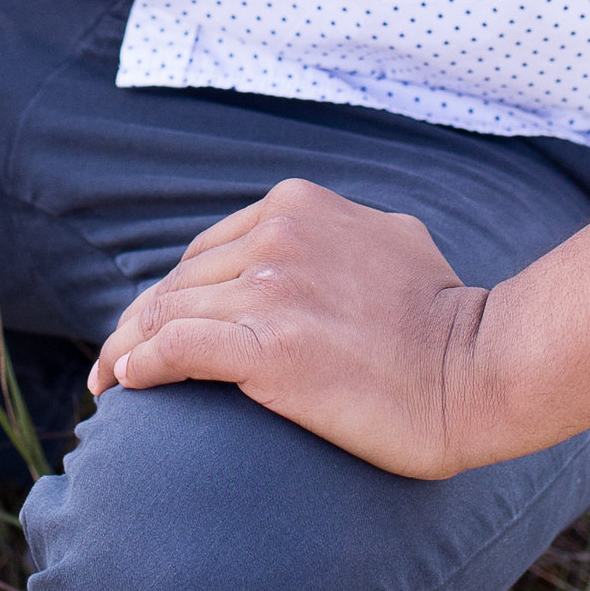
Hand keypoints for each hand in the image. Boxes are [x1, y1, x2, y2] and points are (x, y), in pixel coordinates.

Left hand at [87, 179, 489, 479]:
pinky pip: (177, 350)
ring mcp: (272, 290)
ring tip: (108, 383)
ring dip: (128, 348)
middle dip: (141, 322)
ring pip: (170, 314)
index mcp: (299, 205)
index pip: (210, 250)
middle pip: (182, 281)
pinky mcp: (268, 349)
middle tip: (114, 362)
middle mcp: (278, 236)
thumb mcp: (388, 239)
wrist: (481, 368)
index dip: (176, 291)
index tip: (155, 325)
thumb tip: (307, 243)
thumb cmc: (445, 320)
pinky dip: (141, 365)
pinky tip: (125, 384)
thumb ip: (335, 237)